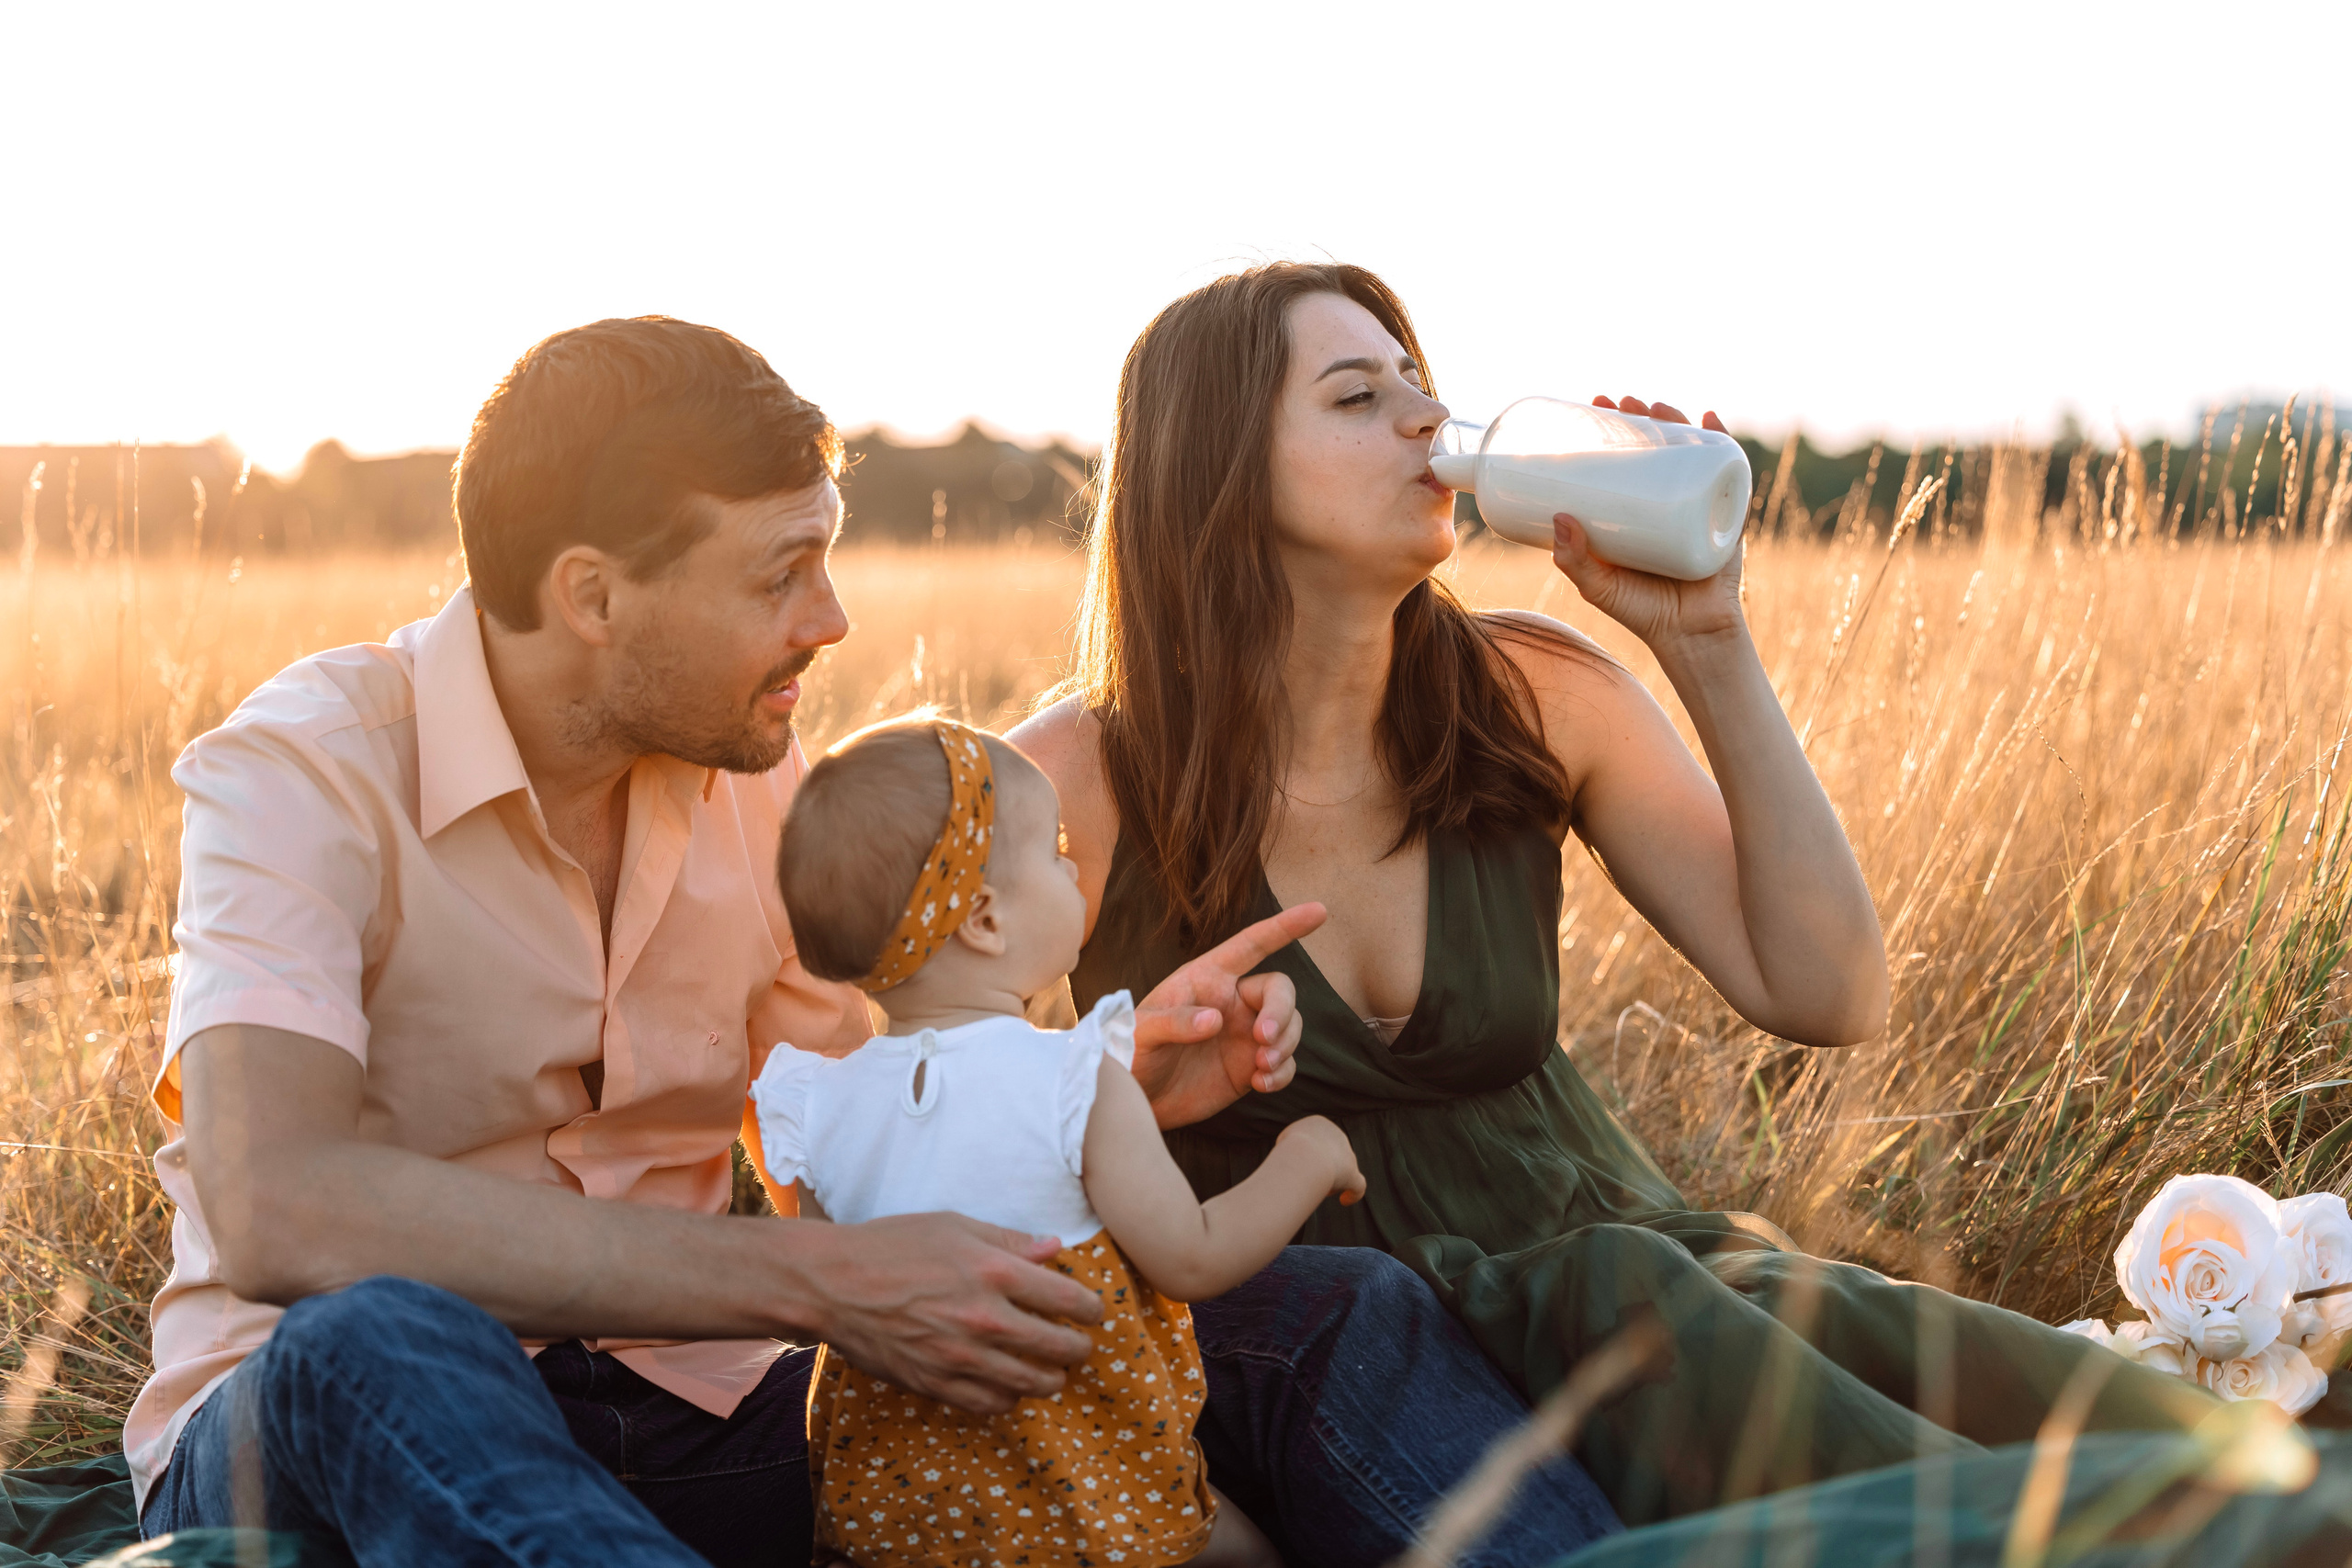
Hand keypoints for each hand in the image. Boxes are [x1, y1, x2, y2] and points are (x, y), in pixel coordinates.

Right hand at [790, 1213, 1100, 1413]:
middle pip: (1061, 1348)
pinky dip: (1009, 1397)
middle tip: (1077, 1343)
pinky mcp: (937, 1384)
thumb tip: (1055, 1247)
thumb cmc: (892, 1245)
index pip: (1070, 1301)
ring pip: (1032, 1384)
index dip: (1091, 1309)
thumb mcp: (955, 1225)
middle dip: (1078, 1348)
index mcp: (995, 1271)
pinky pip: (992, 1404)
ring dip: (1051, 1378)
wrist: (832, 1284)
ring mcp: (962, 1357)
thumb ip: (1010, 1241)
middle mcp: (986, 1319)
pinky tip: (1008, 1384)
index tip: (1092, 1311)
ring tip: (1051, 1370)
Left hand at [1132, 902, 1326, 1129]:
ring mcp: (1243, 1035)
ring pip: (1289, 1026)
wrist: (1134, 1101)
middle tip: (1264, 1039)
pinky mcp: (1249, 1067)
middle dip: (1282, 1012)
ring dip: (1285, 1045)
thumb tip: (1215, 1020)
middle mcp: (1232, 1001)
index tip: (1319, 911)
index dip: (1284, 927)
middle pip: (1280, 990)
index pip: (1251, 945)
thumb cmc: (1129, 1054)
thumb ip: (1174, 1022)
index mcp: (1207, 978)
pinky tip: (1261, 1083)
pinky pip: (1284, 1063)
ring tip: (1261, 1068)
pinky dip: (1282, 1073)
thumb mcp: (1141, 1033)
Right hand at [1276, 1115, 1365, 1205]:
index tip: (1295, 1162)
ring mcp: (1347, 1155)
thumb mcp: (1282, 1142)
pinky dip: (1352, 1194)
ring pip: (1341, 1171)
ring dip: (1330, 1181)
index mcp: (1318, 1123)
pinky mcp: (1353, 1174)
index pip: (1315, 1139)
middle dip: (1319, 1167)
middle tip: (1303, 1177)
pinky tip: (1345, 1200)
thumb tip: (1294, 1160)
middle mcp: (1337, 1136)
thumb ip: (1290, 1149)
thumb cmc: (1287, 1151)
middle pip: (1329, 1155)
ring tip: (1315, 1187)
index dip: (1306, 1152)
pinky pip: (1357, 1186)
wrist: (1302, 1157)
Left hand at [1551, 395, 1746, 650]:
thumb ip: (1575, 559)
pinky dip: (1724, 444)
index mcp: (1636, 509)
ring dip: (1677, 421)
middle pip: (1657, 446)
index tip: (1592, 406)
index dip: (1611, 429)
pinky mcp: (1724, 516)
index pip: (1624, 457)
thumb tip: (1559, 516)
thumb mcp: (1598, 584)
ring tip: (1657, 405)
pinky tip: (1712, 419)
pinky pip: (1728, 475)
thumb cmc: (1641, 611)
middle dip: (1641, 417)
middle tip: (1620, 401)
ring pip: (1690, 453)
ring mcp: (1698, 505)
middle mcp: (1668, 501)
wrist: (1691, 637)